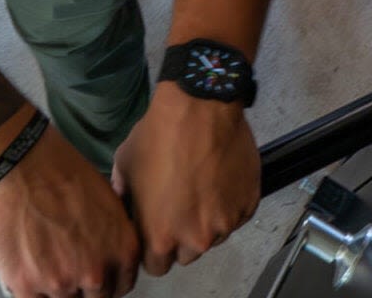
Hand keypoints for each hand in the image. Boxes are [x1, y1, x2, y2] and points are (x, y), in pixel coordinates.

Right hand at [0, 121, 140, 297]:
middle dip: (81, 283)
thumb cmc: (63, 171)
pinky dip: (30, 289)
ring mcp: (61, 282)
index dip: (107, 281)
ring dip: (54, 283)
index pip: (121, 286)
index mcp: (122, 250)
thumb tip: (107, 253)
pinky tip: (28, 271)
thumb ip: (112, 237)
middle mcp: (95, 272)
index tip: (96, 276)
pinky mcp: (27, 284)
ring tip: (43, 259)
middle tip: (66, 264)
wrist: (25, 163)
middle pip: (93, 296)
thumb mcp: (109, 202)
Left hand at [112, 82, 260, 275]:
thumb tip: (123, 204)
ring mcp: (226, 222)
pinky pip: (236, 215)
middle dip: (181, 237)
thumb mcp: (124, 166)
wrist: (200, 106)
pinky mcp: (249, 204)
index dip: (153, 248)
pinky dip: (229, 204)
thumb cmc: (159, 136)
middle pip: (187, 255)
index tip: (155, 230)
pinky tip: (218, 178)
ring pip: (214, 236)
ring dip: (207, 221)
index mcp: (160, 236)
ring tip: (200, 187)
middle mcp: (196, 238)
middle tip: (179, 206)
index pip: (156, 266)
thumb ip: (122, 195)